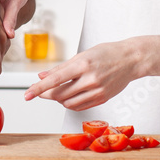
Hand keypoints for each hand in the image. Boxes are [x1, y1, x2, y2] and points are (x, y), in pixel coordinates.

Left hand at [24, 39, 146, 110]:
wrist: (131, 60)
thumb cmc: (107, 53)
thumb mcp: (82, 55)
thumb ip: (61, 68)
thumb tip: (41, 76)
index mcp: (83, 64)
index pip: (55, 79)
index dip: (39, 88)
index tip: (27, 95)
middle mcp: (90, 79)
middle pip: (60, 94)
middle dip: (46, 94)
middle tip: (40, 90)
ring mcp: (97, 91)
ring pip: (68, 103)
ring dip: (58, 99)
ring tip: (58, 91)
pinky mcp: (102, 99)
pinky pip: (79, 106)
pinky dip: (70, 103)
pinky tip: (69, 95)